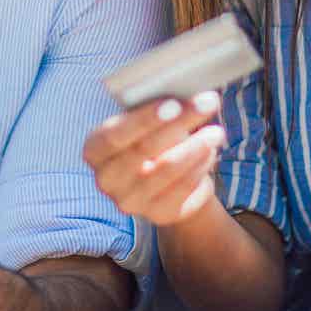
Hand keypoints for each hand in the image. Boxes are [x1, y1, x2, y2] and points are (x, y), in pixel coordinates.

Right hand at [82, 91, 225, 226]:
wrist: (162, 177)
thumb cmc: (151, 137)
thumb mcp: (145, 121)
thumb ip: (154, 109)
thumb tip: (186, 96)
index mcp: (94, 150)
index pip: (114, 135)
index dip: (144, 119)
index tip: (174, 103)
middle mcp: (106, 179)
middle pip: (144, 149)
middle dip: (180, 124)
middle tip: (207, 103)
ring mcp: (130, 201)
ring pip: (167, 169)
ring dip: (196, 147)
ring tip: (216, 131)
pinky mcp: (157, 214)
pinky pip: (183, 187)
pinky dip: (200, 166)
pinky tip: (211, 151)